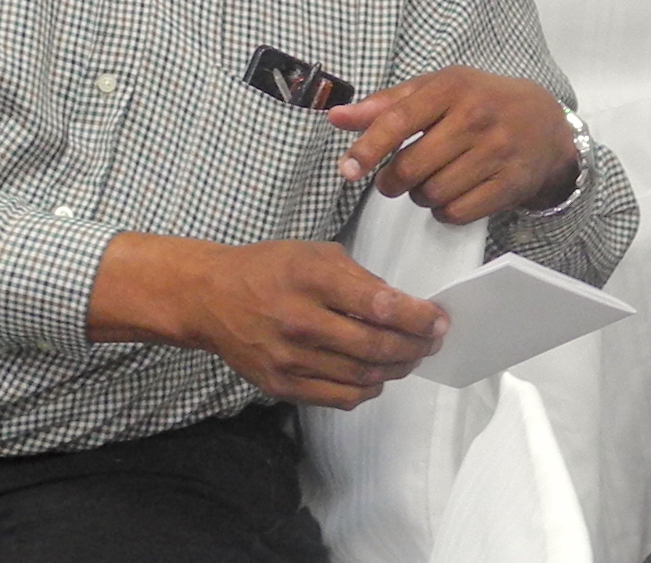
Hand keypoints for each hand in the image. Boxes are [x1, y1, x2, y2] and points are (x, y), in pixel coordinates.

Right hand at [90, 235, 446, 410]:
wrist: (210, 298)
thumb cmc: (270, 270)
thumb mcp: (316, 254)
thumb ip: (361, 279)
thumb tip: (403, 308)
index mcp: (311, 279)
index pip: (380, 306)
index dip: (418, 318)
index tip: (439, 320)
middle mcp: (299, 321)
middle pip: (376, 347)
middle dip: (416, 347)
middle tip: (433, 342)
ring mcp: (289, 359)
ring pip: (363, 376)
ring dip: (397, 369)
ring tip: (410, 357)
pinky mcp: (280, 385)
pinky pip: (340, 397)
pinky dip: (368, 389)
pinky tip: (378, 374)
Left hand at [327, 66, 576, 222]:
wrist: (545, 123)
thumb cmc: (480, 102)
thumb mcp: (437, 89)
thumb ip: (386, 104)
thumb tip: (336, 117)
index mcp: (453, 87)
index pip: (398, 121)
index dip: (367, 149)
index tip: (347, 169)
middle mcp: (476, 117)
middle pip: (411, 168)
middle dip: (393, 181)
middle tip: (396, 179)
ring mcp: (497, 152)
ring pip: (432, 194)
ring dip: (420, 196)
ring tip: (431, 182)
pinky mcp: (511, 184)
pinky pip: (457, 212)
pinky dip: (445, 211)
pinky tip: (452, 194)